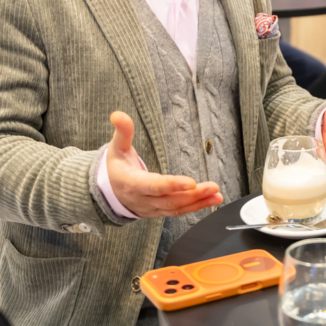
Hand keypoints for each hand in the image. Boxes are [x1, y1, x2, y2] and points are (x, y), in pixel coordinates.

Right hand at [106, 111, 223, 217]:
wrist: (109, 192)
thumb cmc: (116, 167)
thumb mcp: (116, 147)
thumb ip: (123, 131)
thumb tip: (118, 114)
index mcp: (132, 183)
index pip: (153, 186)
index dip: (171, 185)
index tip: (191, 182)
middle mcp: (143, 199)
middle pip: (170, 200)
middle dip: (193, 195)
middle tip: (213, 187)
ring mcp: (152, 208)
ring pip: (176, 208)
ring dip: (199, 202)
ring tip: (217, 195)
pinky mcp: (159, 211)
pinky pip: (178, 211)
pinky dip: (196, 207)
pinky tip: (211, 200)